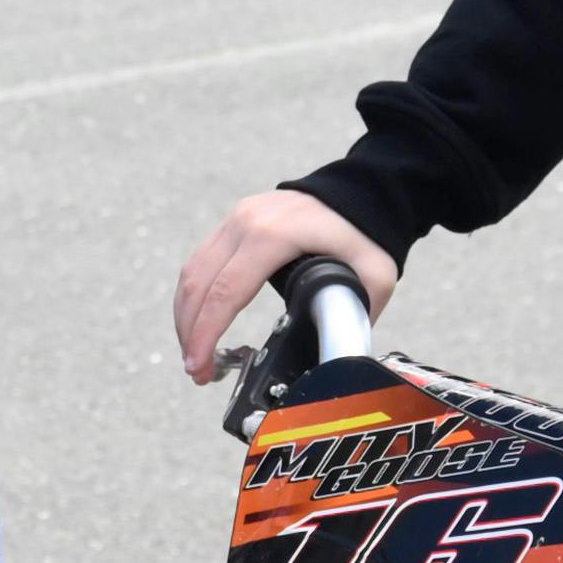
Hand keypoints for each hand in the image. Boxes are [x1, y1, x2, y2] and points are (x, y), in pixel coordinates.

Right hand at [173, 187, 395, 380]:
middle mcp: (246, 223)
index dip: (206, 334)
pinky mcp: (235, 222)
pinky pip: (202, 261)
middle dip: (190, 334)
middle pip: (199, 286)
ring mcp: (237, 219)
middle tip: (197, 372)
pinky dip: (195, 296)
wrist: (363, 191)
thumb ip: (357, 319)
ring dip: (186, 317)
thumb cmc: (368, 234)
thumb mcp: (375, 278)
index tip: (199, 365)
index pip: (226, 293)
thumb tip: (336, 359)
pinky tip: (199, 322)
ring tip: (195, 354)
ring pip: (193, 273)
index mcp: (274, 237)